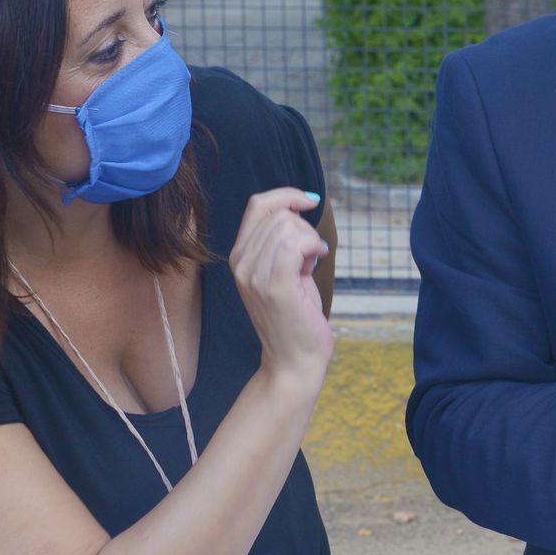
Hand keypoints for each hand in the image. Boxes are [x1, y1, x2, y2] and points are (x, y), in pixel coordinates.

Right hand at [229, 188, 332, 387]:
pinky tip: (316, 260)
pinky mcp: (275, 286)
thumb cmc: (295, 314)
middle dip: (305, 227)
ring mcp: (255, 275)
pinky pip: (295, 244)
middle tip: (311, 255)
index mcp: (239, 256)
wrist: (293, 358)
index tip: (309, 202)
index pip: (258, 204)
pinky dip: (312, 246)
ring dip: (310, 239)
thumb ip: (284, 241)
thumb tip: (299, 206)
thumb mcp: (285, 270)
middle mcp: (241, 264)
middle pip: (279, 214)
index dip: (287, 195)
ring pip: (289, 227)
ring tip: (310, 265)